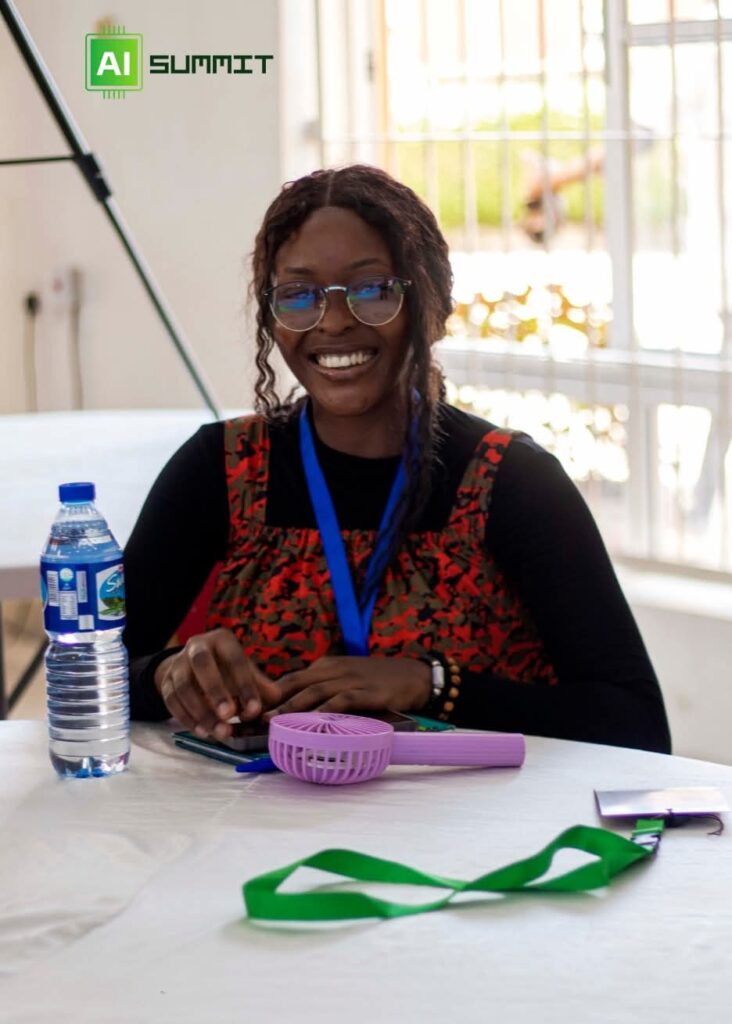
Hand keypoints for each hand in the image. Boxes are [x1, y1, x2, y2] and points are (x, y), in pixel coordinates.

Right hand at [154, 628, 280, 739]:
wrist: (195, 668)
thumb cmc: (229, 671)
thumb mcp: (247, 673)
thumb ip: (261, 689)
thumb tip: (274, 708)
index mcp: (222, 640)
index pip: (235, 659)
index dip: (245, 685)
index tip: (254, 710)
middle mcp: (197, 646)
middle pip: (201, 663)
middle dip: (215, 689)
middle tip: (229, 716)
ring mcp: (177, 664)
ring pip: (183, 686)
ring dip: (201, 712)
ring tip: (220, 733)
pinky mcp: (165, 683)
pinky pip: (171, 701)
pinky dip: (187, 719)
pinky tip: (204, 733)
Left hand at [262, 656, 431, 718]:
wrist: (415, 676)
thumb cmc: (378, 681)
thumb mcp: (346, 678)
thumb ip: (324, 690)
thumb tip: (295, 711)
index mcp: (326, 665)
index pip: (291, 678)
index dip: (269, 694)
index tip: (251, 710)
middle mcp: (333, 669)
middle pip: (296, 683)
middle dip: (273, 700)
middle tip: (252, 718)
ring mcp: (350, 679)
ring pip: (314, 691)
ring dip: (292, 706)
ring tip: (274, 721)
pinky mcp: (366, 691)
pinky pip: (341, 700)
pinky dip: (325, 711)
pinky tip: (312, 722)